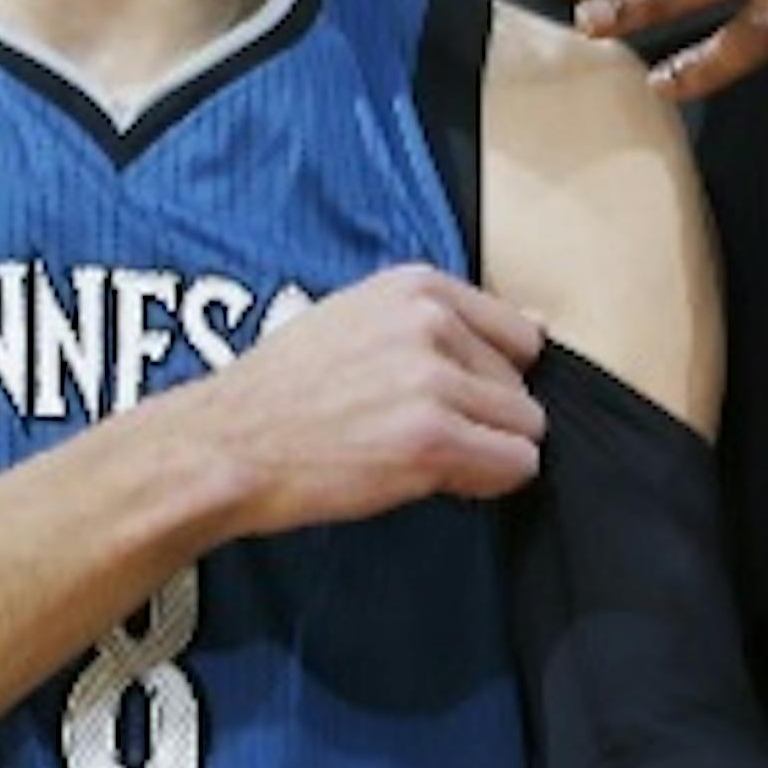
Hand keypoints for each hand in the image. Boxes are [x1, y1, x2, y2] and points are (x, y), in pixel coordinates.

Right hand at [201, 264, 546, 535]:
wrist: (228, 443)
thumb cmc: (284, 390)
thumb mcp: (360, 318)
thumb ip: (441, 321)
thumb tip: (538, 328)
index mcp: (417, 286)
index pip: (519, 333)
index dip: (490, 376)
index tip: (453, 397)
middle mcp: (432, 323)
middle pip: (520, 383)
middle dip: (484, 415)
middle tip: (415, 430)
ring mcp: (434, 381)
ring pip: (525, 427)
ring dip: (485, 450)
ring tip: (417, 453)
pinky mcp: (433, 439)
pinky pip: (515, 465)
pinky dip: (488, 481)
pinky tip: (433, 478)